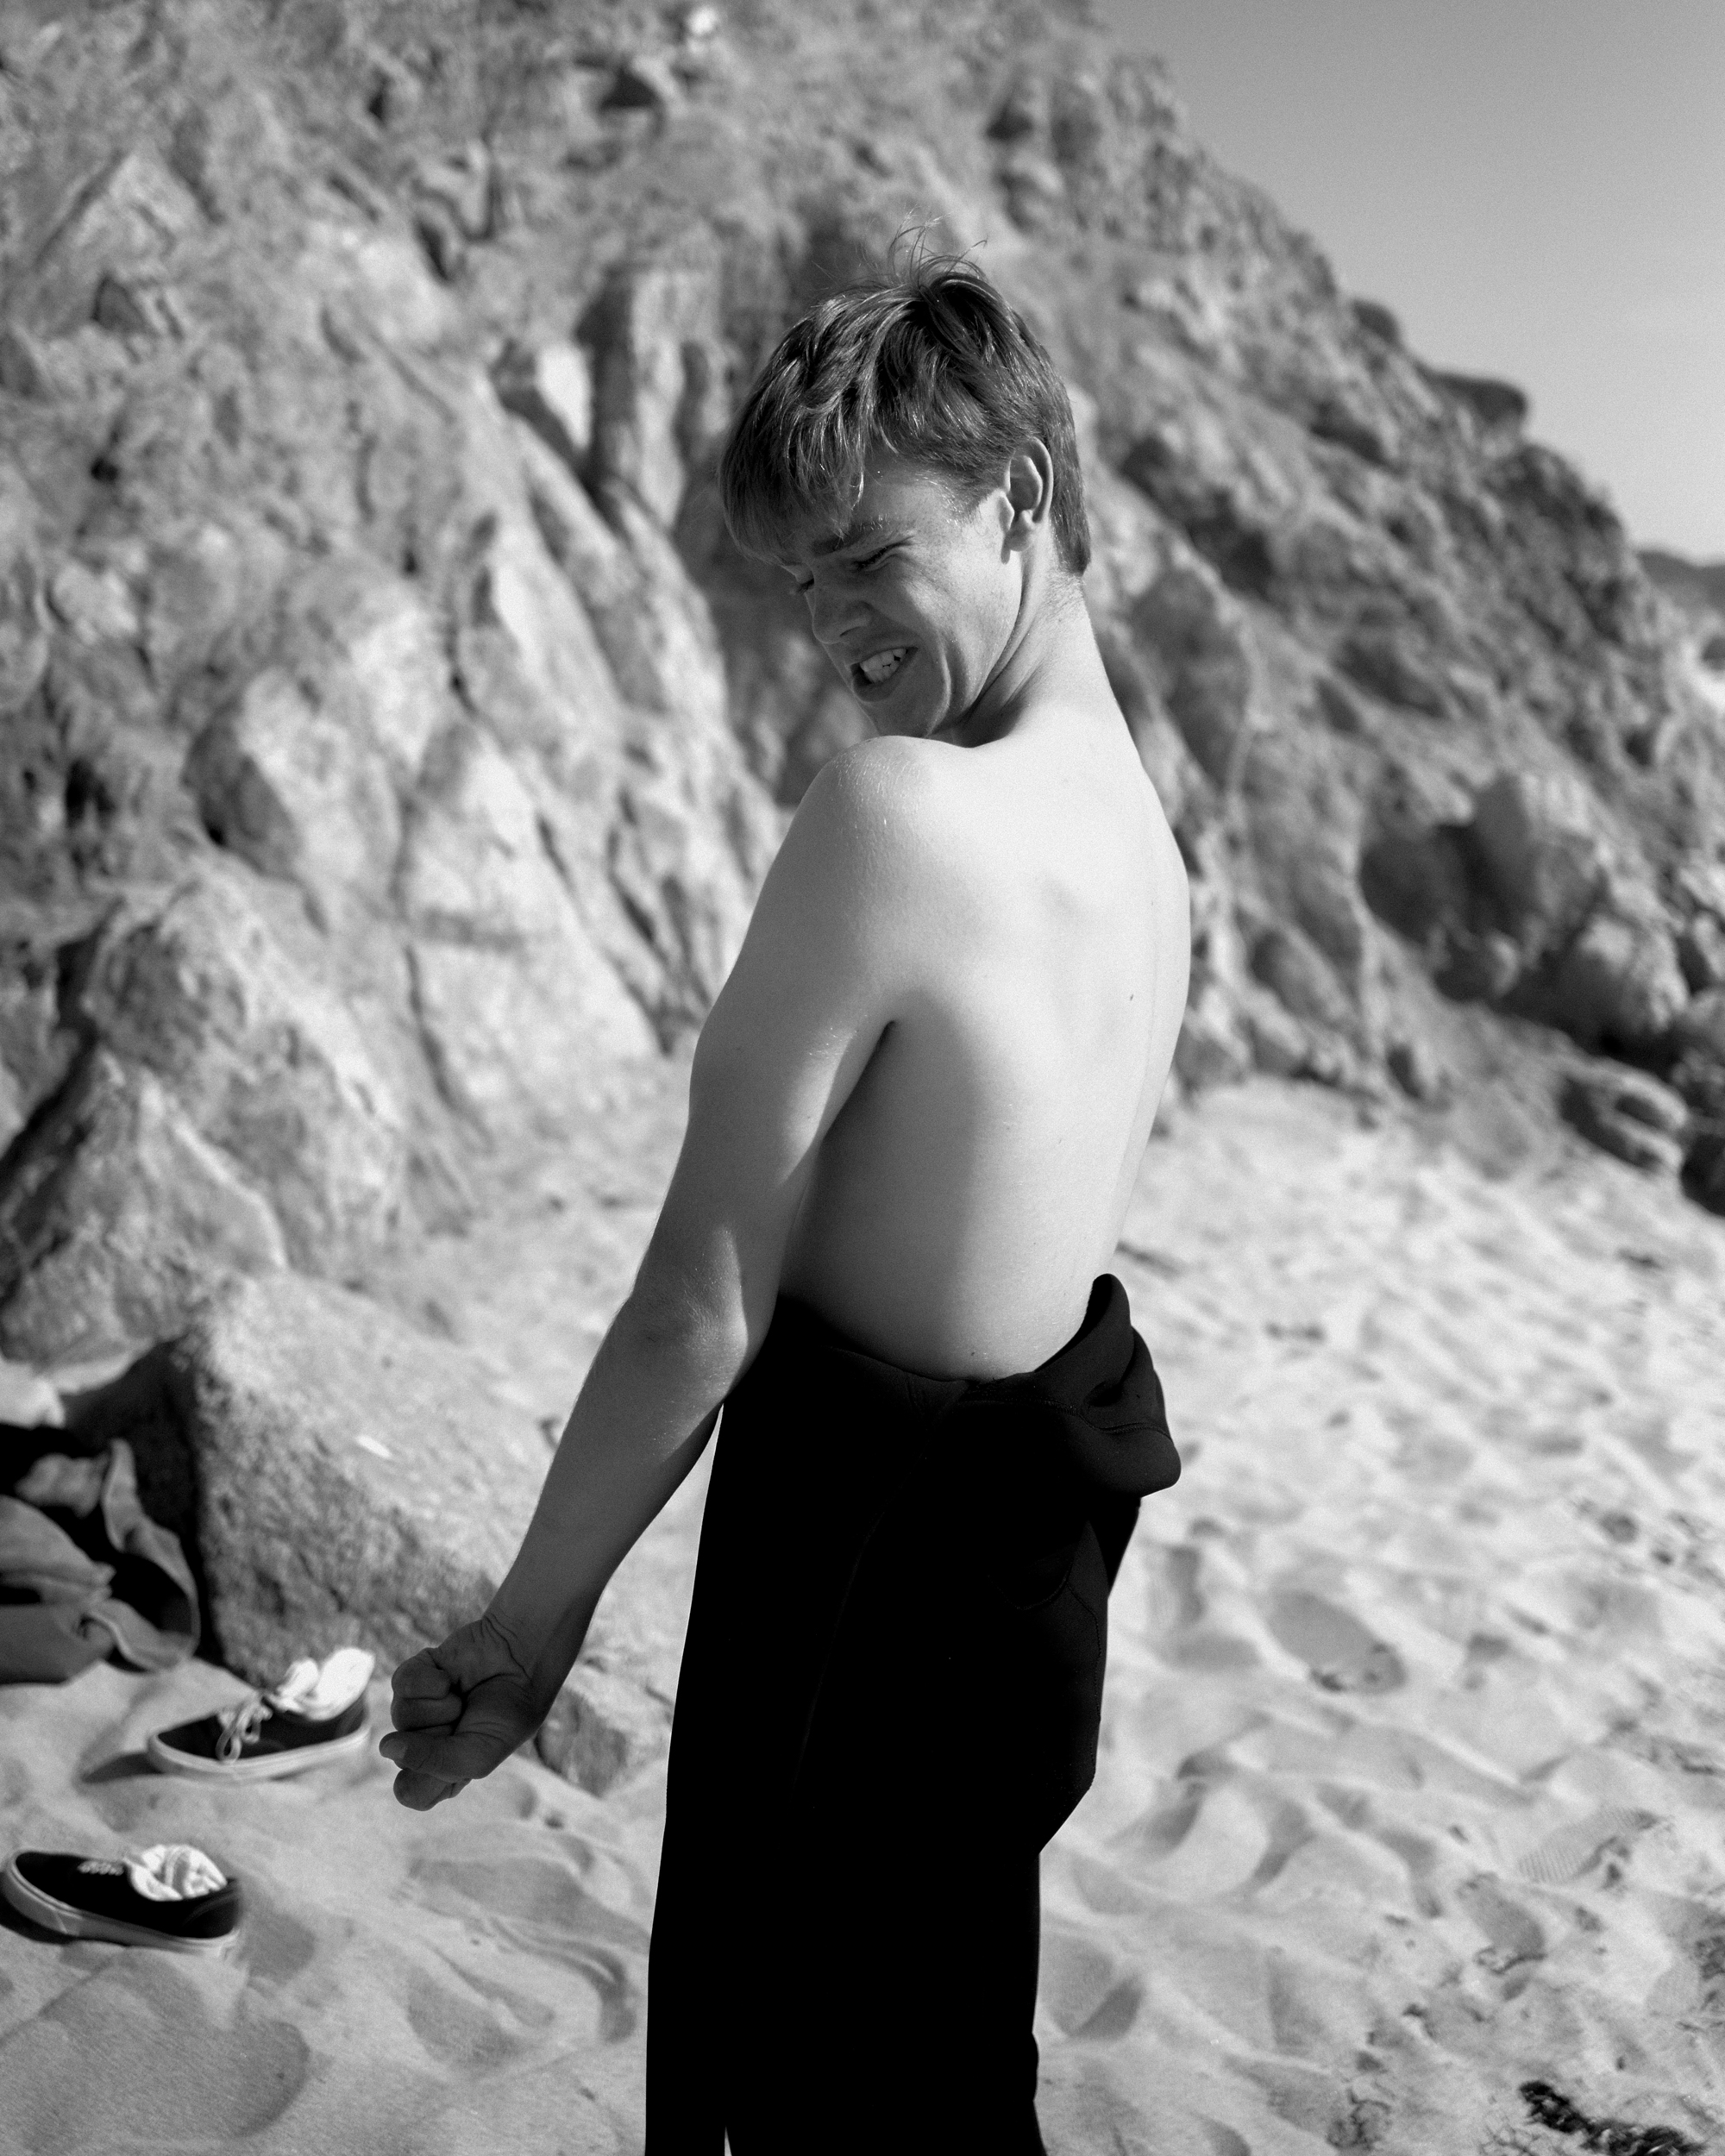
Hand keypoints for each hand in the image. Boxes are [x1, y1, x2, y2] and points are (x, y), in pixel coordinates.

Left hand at [379, 1612, 545, 1810]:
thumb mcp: (479, 1753)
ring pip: (400, 1717)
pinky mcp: (412, 1677)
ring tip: (461, 1698)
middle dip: (439, 1736)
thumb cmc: (507, 1713)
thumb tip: (384, 1746)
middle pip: (402, 1755)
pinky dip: (431, 1680)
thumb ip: (435, 1763)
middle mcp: (423, 1742)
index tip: (455, 1758)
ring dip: (439, 1706)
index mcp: (440, 1771)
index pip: (409, 1791)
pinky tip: (450, 1677)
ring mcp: (415, 1709)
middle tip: (467, 1721)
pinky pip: (402, 1684)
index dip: (427, 1776)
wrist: (523, 1660)